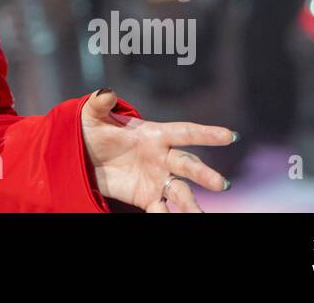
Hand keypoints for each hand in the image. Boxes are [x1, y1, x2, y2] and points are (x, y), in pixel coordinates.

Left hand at [81, 88, 234, 211]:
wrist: (82, 156)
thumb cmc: (92, 130)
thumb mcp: (92, 114)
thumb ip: (100, 103)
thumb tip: (106, 92)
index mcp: (154, 134)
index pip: (185, 132)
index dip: (207, 134)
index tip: (230, 136)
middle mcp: (161, 157)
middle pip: (188, 164)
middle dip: (204, 174)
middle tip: (221, 184)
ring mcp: (157, 178)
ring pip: (181, 192)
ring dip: (193, 204)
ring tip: (201, 216)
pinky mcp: (147, 197)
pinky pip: (161, 210)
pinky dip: (168, 217)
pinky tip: (175, 221)